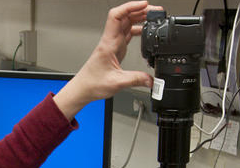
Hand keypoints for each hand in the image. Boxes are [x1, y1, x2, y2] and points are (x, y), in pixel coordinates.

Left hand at [53, 1, 158, 119]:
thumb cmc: (93, 83)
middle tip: (155, 12)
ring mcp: (113, 43)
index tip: (144, 5)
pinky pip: (127, 32)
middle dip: (140, 10)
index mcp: (109, 43)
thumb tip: (151, 80)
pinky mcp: (116, 48)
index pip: (117, 16)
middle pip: (125, 16)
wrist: (84, 88)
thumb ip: (136, 80)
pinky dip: (137, 28)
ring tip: (153, 17)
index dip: (130, 6)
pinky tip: (145, 30)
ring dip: (139, 17)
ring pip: (127, 22)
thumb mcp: (117, 83)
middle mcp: (111, 40)